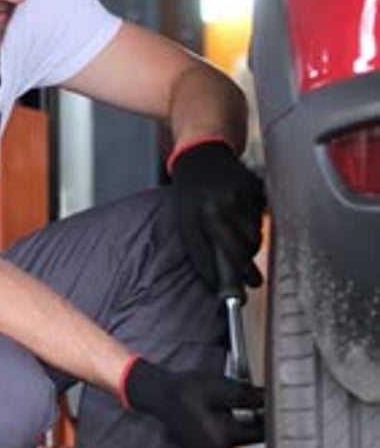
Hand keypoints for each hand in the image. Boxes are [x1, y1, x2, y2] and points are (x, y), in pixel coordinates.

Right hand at [121, 357, 264, 447]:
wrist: (160, 394)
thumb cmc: (187, 389)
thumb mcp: (220, 387)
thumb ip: (248, 396)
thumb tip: (271, 398)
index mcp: (223, 438)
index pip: (261, 432)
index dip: (273, 416)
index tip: (283, 402)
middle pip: (252, 435)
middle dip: (261, 416)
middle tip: (270, 396)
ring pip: (241, 434)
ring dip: (248, 418)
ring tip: (251, 398)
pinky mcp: (208, 444)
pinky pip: (229, 434)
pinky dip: (235, 421)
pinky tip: (232, 406)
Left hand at [170, 139, 265, 289]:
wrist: (201, 156)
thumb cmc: (191, 195)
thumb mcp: (186, 223)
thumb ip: (200, 252)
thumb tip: (217, 283)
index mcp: (201, 215)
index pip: (222, 253)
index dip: (234, 275)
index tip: (243, 292)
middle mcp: (221, 204)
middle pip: (245, 246)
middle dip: (248, 266)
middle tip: (253, 279)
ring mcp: (240, 194)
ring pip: (255, 233)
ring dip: (251, 242)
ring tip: (238, 235)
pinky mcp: (255, 186)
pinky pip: (262, 215)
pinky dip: (256, 220)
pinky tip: (243, 212)